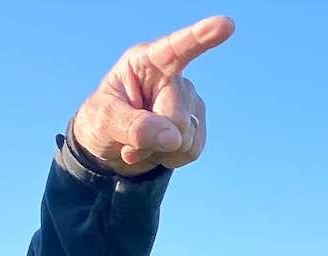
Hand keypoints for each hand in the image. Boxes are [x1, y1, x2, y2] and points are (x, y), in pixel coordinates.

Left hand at [69, 14, 233, 175]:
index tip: (226, 25)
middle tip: (129, 140)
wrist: (109, 148)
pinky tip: (157, 149)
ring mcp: (188, 102)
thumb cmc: (101, 122)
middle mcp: (173, 77)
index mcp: (147, 62)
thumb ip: (134, 126)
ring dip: (160, 151)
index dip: (201, 37)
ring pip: (186, 138)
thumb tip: (174, 138)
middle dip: (154, 138)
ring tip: (141, 142)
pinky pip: (192, 151)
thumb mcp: (103, 121)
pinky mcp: (197, 126)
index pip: (176, 48)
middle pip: (177, 118)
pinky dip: (171, 158)